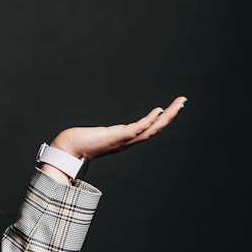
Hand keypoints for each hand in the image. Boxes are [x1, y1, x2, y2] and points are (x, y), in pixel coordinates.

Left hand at [50, 95, 187, 161]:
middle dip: (171, 116)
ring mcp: (123, 140)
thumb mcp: (100, 136)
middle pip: (156, 129)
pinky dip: (149, 121)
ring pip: (151, 129)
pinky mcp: (116, 137)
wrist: (68, 149)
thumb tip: (110, 131)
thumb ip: (108, 134)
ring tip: (178, 104)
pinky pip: (137, 129)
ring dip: (167, 117)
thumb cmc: (79, 143)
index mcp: (125, 140)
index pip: (150, 130)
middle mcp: (128, 142)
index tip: (173, 108)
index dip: (163, 120)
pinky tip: (157, 111)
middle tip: (183, 102)